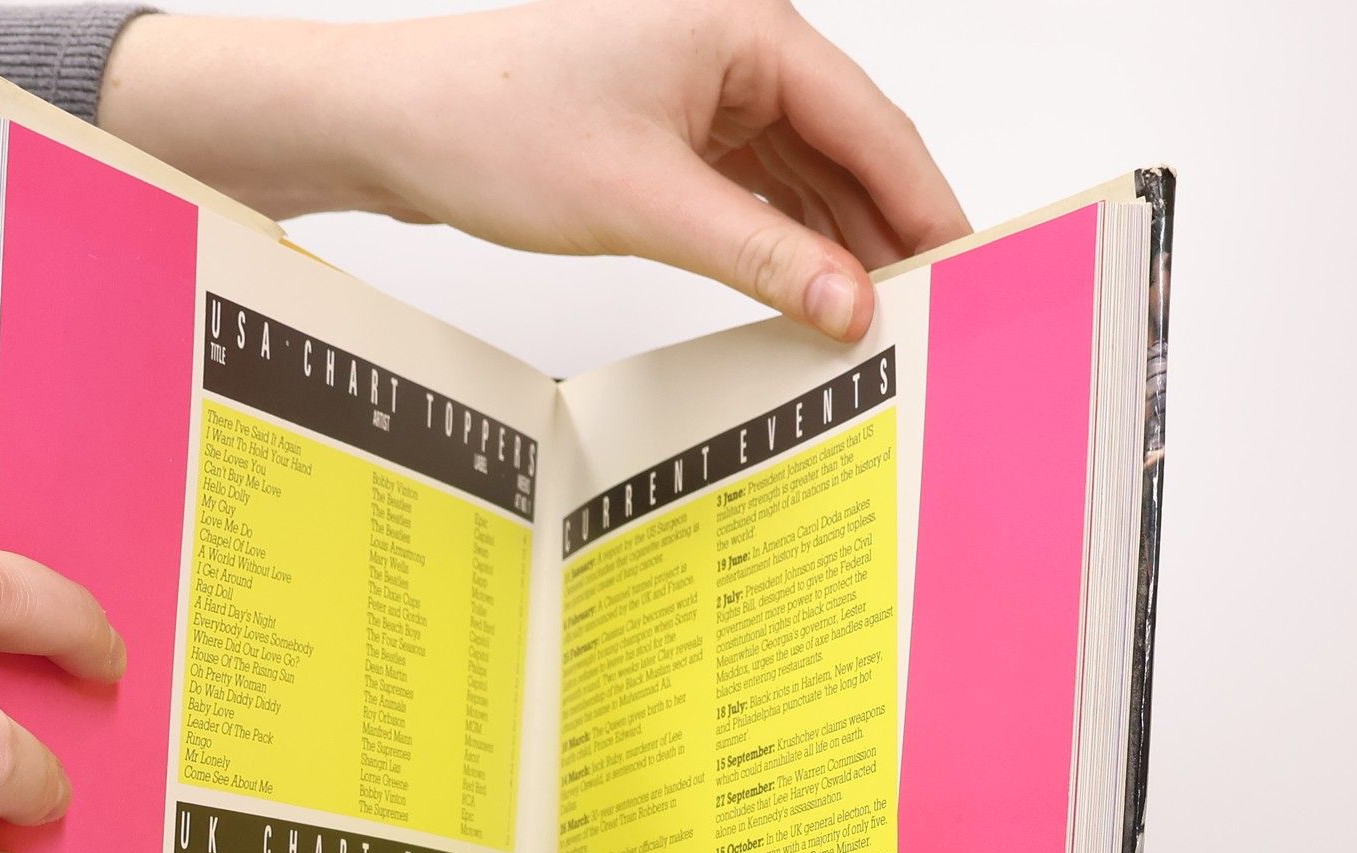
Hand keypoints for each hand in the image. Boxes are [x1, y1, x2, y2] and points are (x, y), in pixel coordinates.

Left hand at [100, 0, 967, 341]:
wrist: (392, 125)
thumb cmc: (493, 125)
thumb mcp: (647, 204)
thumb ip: (760, 257)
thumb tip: (847, 305)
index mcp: (745, 24)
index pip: (870, 123)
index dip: (924, 203)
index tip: (964, 269)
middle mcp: (733, 43)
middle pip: (843, 147)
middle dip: (883, 231)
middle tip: (928, 314)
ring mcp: (700, 84)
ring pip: (798, 172)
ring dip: (831, 243)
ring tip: (872, 320)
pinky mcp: (667, 125)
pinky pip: (751, 187)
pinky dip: (778, 240)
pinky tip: (803, 293)